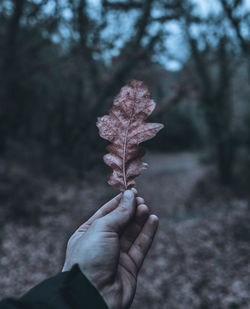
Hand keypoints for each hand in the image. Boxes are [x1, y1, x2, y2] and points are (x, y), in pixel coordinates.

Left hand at [62, 189, 158, 308]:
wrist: (91, 295)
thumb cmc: (89, 258)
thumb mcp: (101, 228)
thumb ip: (119, 213)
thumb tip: (130, 195)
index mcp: (88, 233)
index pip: (106, 212)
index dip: (119, 202)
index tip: (131, 191)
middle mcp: (102, 244)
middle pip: (120, 222)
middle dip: (131, 210)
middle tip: (141, 201)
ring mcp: (116, 256)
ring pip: (132, 233)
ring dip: (140, 219)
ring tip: (146, 208)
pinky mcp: (129, 267)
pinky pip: (140, 246)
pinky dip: (148, 233)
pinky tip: (153, 220)